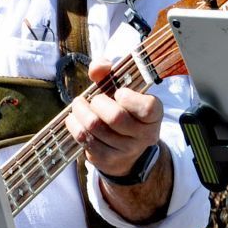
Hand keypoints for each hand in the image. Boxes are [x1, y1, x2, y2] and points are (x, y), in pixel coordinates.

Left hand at [65, 59, 164, 179]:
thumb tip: (98, 68)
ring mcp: (126, 150)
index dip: (128, 98)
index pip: (146, 107)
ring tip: (78, 105)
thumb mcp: (122, 90)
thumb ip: (109, 73)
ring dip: (80, 111)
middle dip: (97, 103)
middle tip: (94, 99)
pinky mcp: (107, 159)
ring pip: (95, 127)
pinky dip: (74, 125)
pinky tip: (74, 119)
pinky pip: (84, 139)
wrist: (125, 149)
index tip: (119, 93)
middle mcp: (144, 135)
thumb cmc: (123, 111)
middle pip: (115, 117)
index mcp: (154, 116)